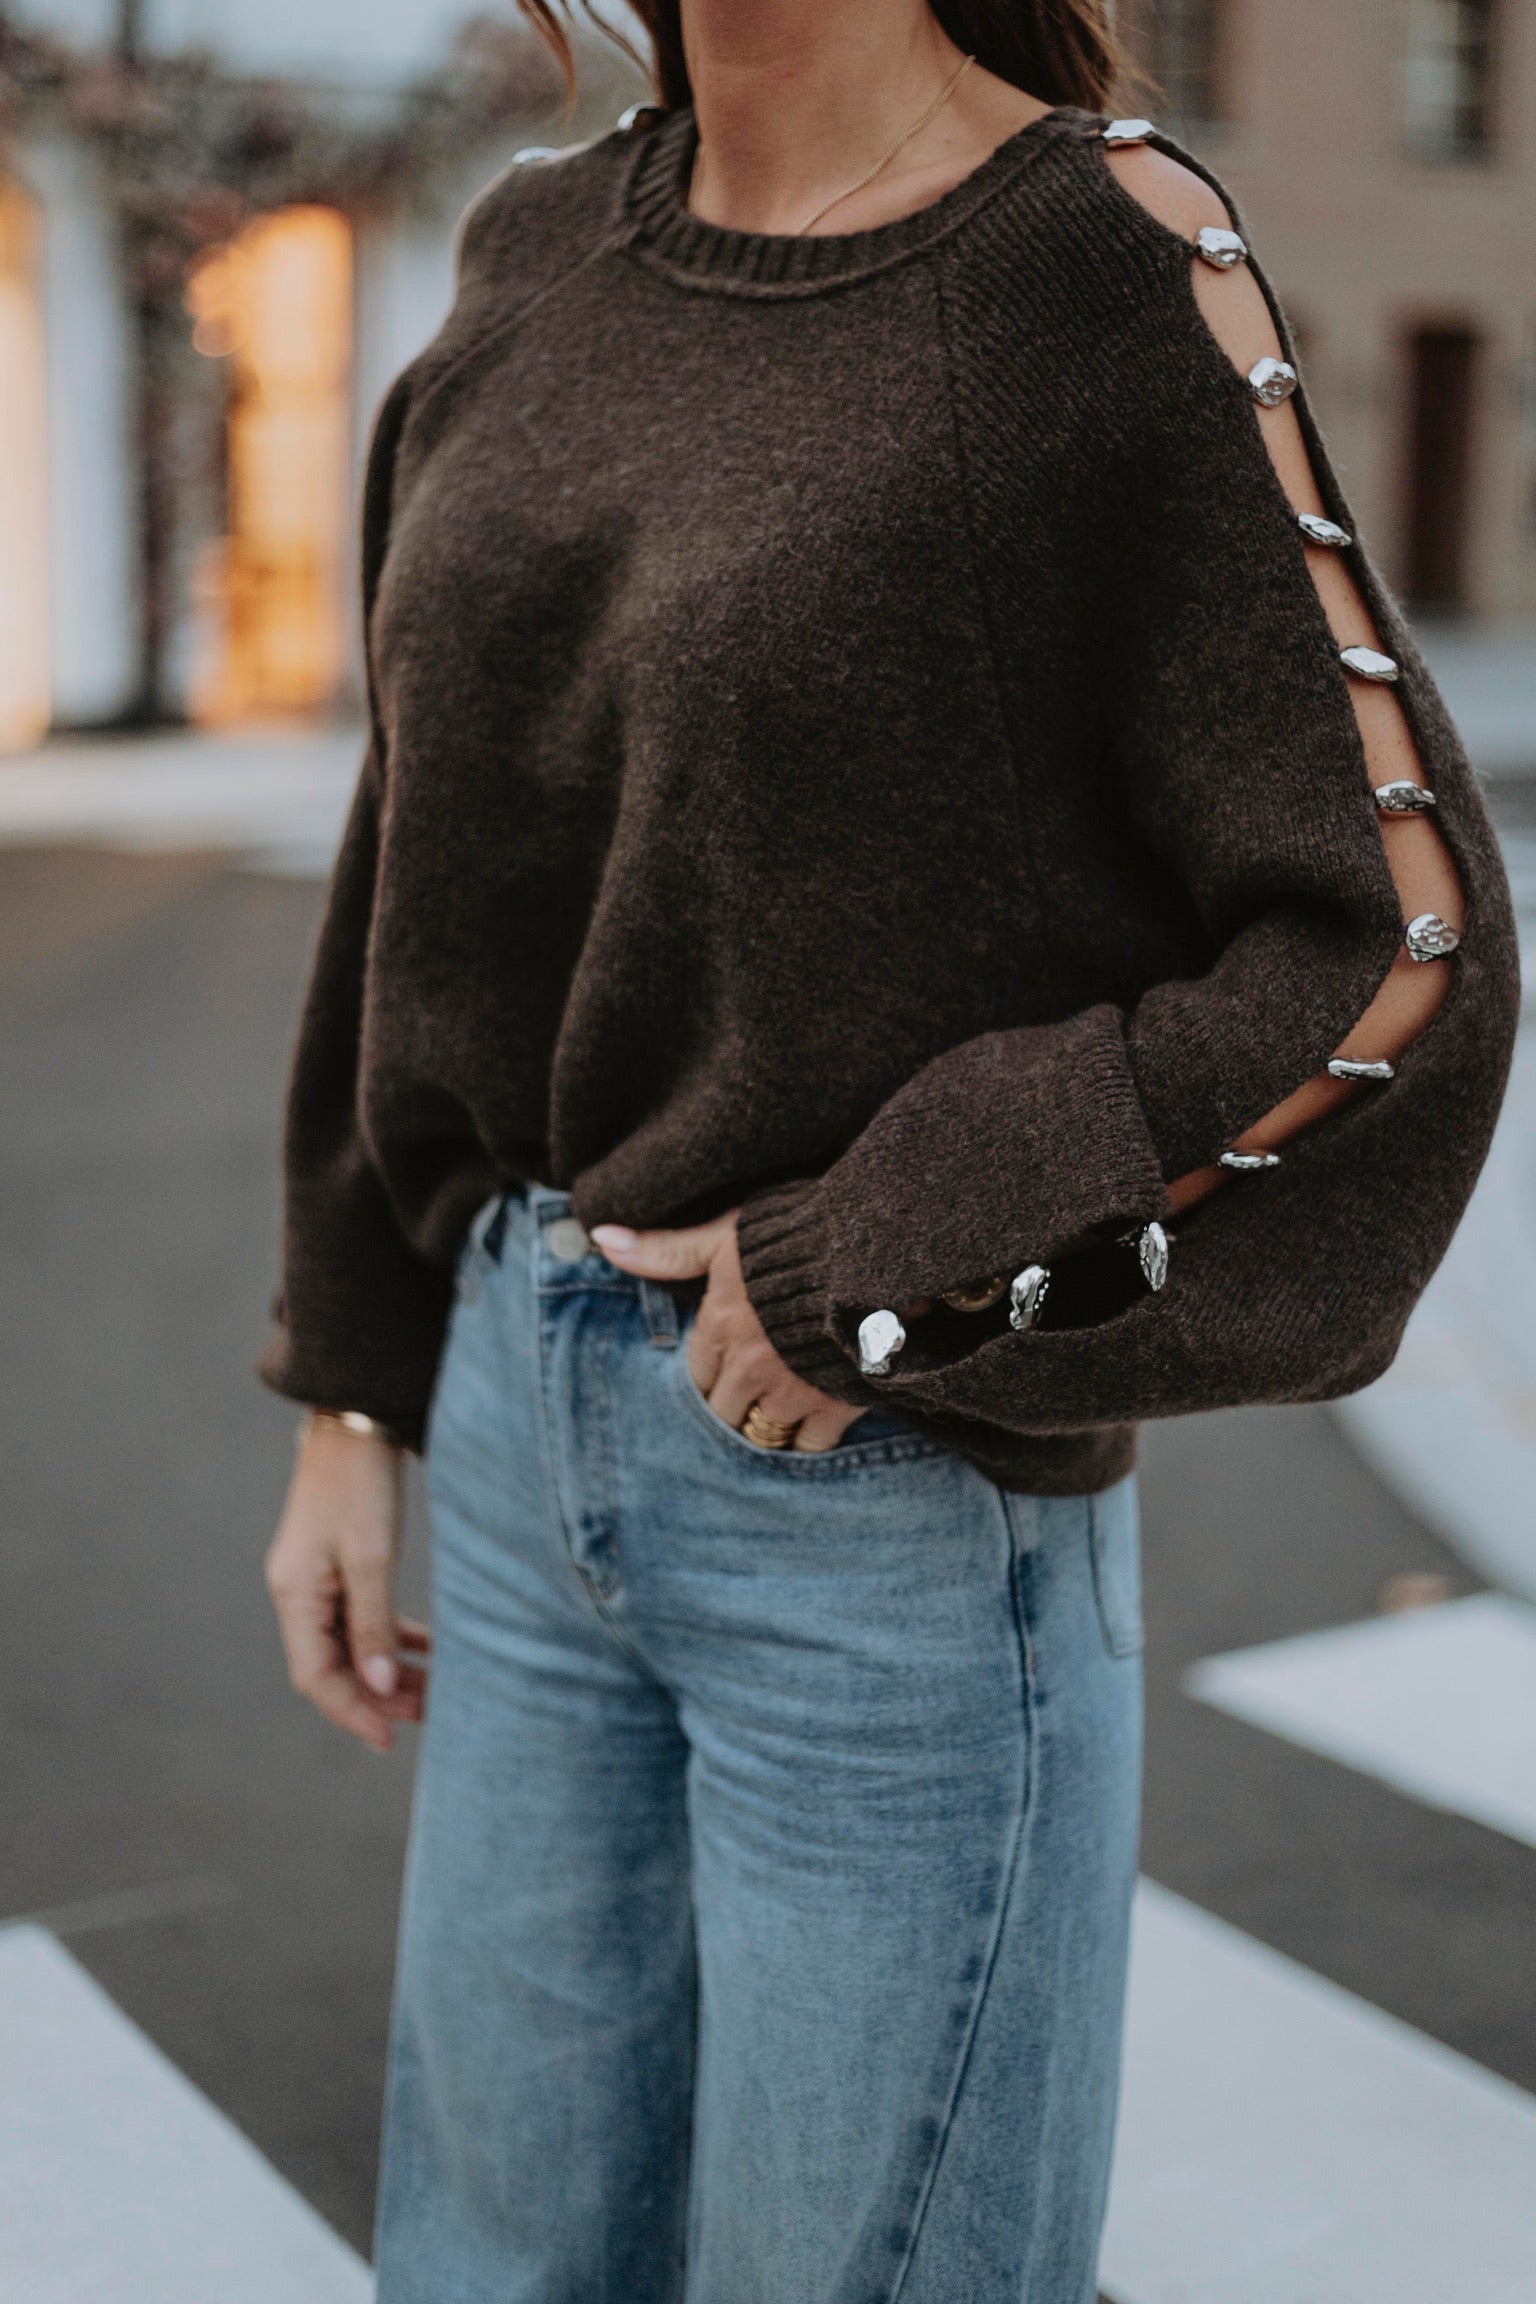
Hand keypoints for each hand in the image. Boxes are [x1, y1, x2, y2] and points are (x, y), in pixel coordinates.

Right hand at [265, 1417, 428, 1751]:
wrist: (356, 1420)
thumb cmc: (362, 1483)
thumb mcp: (373, 1557)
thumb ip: (375, 1625)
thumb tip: (379, 1689)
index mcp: (295, 1594)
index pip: (316, 1676)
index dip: (352, 1713)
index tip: (390, 1741)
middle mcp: (298, 1592)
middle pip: (332, 1666)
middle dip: (376, 1697)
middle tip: (426, 1718)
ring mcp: (317, 1579)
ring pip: (350, 1644)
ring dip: (387, 1670)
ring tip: (432, 1692)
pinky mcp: (339, 1564)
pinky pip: (360, 1617)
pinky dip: (391, 1636)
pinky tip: (427, 1650)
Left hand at [591, 1212, 864, 1452]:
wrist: (874, 1251)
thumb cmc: (796, 1235)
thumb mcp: (725, 1234)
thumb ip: (666, 1249)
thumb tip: (601, 1237)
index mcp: (718, 1327)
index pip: (698, 1375)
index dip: (714, 1372)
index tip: (731, 1366)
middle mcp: (747, 1367)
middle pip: (724, 1411)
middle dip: (737, 1404)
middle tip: (757, 1392)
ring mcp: (790, 1390)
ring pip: (762, 1430)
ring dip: (769, 1422)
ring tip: (784, 1407)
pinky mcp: (833, 1404)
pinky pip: (807, 1446)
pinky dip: (808, 1438)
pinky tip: (816, 1420)